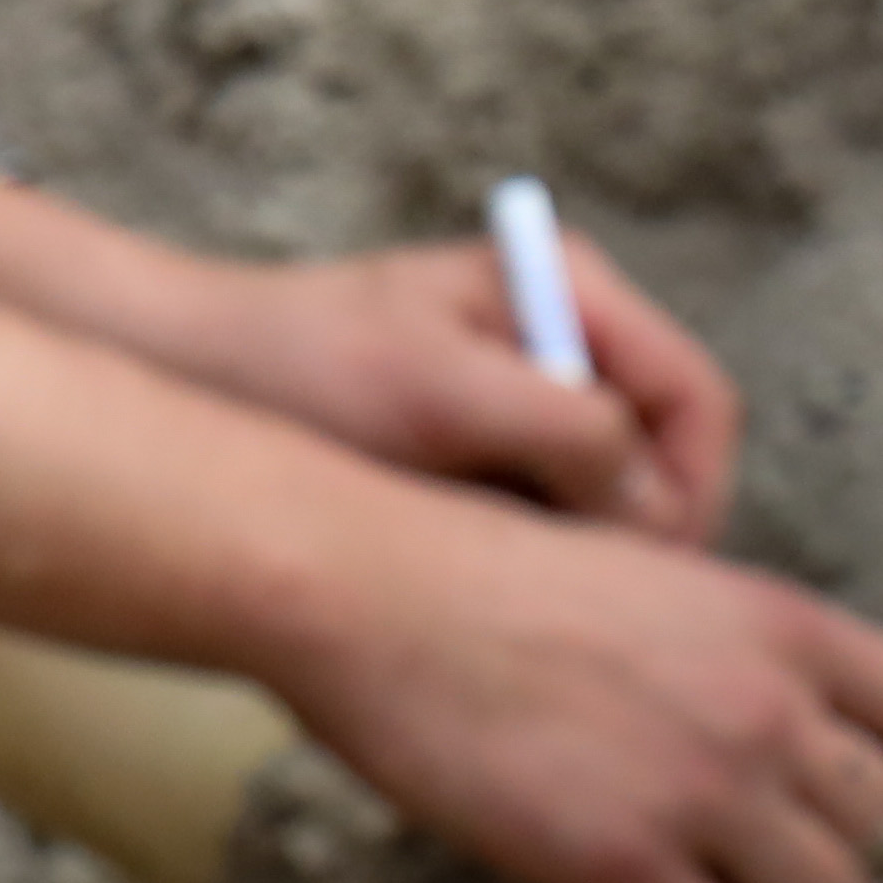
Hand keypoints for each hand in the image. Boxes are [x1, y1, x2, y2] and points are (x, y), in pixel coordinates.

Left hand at [176, 232, 737, 540]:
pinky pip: (555, 512)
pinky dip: (534, 547)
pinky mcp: (491, 446)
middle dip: (639, 528)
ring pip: (615, 496)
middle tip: (576, 593)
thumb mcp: (436, 390)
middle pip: (668, 458)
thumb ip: (563, 427)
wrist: (182, 373)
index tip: (646, 567)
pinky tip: (471, 569)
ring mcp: (532, 393)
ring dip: (583, 545)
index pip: (699, 401)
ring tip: (507, 575)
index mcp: (571, 289)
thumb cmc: (295, 366)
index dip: (691, 490)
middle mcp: (567, 335)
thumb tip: (654, 502)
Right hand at [282, 486, 882, 882]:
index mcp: (781, 626)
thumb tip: (792, 735)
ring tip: (689, 862)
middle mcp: (765, 714)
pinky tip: (613, 874)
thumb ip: (742, 651)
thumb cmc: (476, 568)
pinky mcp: (619, 865)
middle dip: (827, 833)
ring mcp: (698, 794)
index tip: (842, 771)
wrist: (357, 588)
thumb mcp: (650, 574)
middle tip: (747, 825)